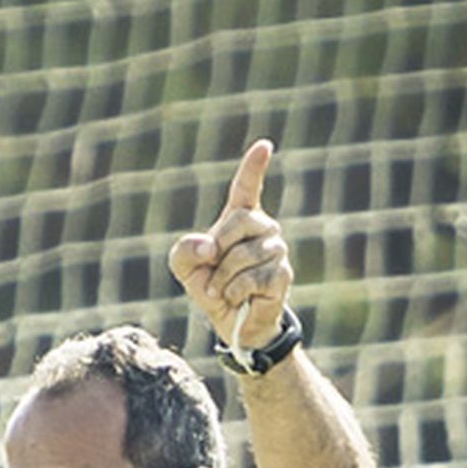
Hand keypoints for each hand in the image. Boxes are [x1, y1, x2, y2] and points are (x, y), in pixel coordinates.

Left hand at [167, 139, 293, 347]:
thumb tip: (208, 247)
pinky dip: (235, 292)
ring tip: (222, 289)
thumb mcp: (184, 266)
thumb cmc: (209, 286)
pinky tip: (238, 298)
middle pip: (240, 221)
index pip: (247, 187)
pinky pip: (253, 278)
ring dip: (223, 278)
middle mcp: (264, 229)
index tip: (264, 146)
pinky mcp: (283, 276)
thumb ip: (184, 250)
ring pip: (244, 255)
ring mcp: (277, 250)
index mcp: (240, 219)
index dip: (254, 167)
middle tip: (210, 269)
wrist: (229, 321)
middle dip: (217, 249)